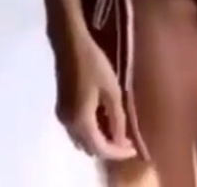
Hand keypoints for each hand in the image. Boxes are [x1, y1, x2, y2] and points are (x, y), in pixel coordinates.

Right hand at [55, 33, 136, 160]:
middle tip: (128, 141)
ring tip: (118, 132)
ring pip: (82, 141)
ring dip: (99, 141)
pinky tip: (104, 120)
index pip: (101, 149)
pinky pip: (77, 130)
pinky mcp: (61, 108)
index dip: (119, 152)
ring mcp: (63, 117)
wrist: (70, 45)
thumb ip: (117, 118)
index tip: (134, 149)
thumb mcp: (111, 90)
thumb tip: (121, 140)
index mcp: (82, 122)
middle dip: (109, 149)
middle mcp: (69, 125)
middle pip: (90, 148)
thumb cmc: (94, 64)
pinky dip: (91, 132)